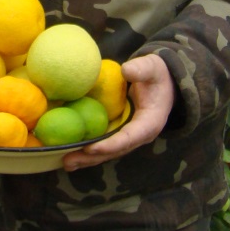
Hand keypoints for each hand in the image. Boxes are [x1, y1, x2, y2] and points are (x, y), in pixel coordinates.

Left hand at [62, 54, 175, 171]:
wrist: (163, 83)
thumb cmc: (156, 75)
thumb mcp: (152, 67)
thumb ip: (142, 68)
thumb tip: (126, 70)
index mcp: (150, 123)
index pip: (129, 138)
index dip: (110, 145)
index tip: (90, 148)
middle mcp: (139, 135)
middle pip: (115, 151)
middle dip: (92, 157)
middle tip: (68, 161)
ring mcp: (129, 136)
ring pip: (108, 151)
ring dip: (87, 158)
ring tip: (66, 163)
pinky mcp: (120, 133)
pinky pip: (104, 144)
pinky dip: (88, 150)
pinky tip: (69, 152)